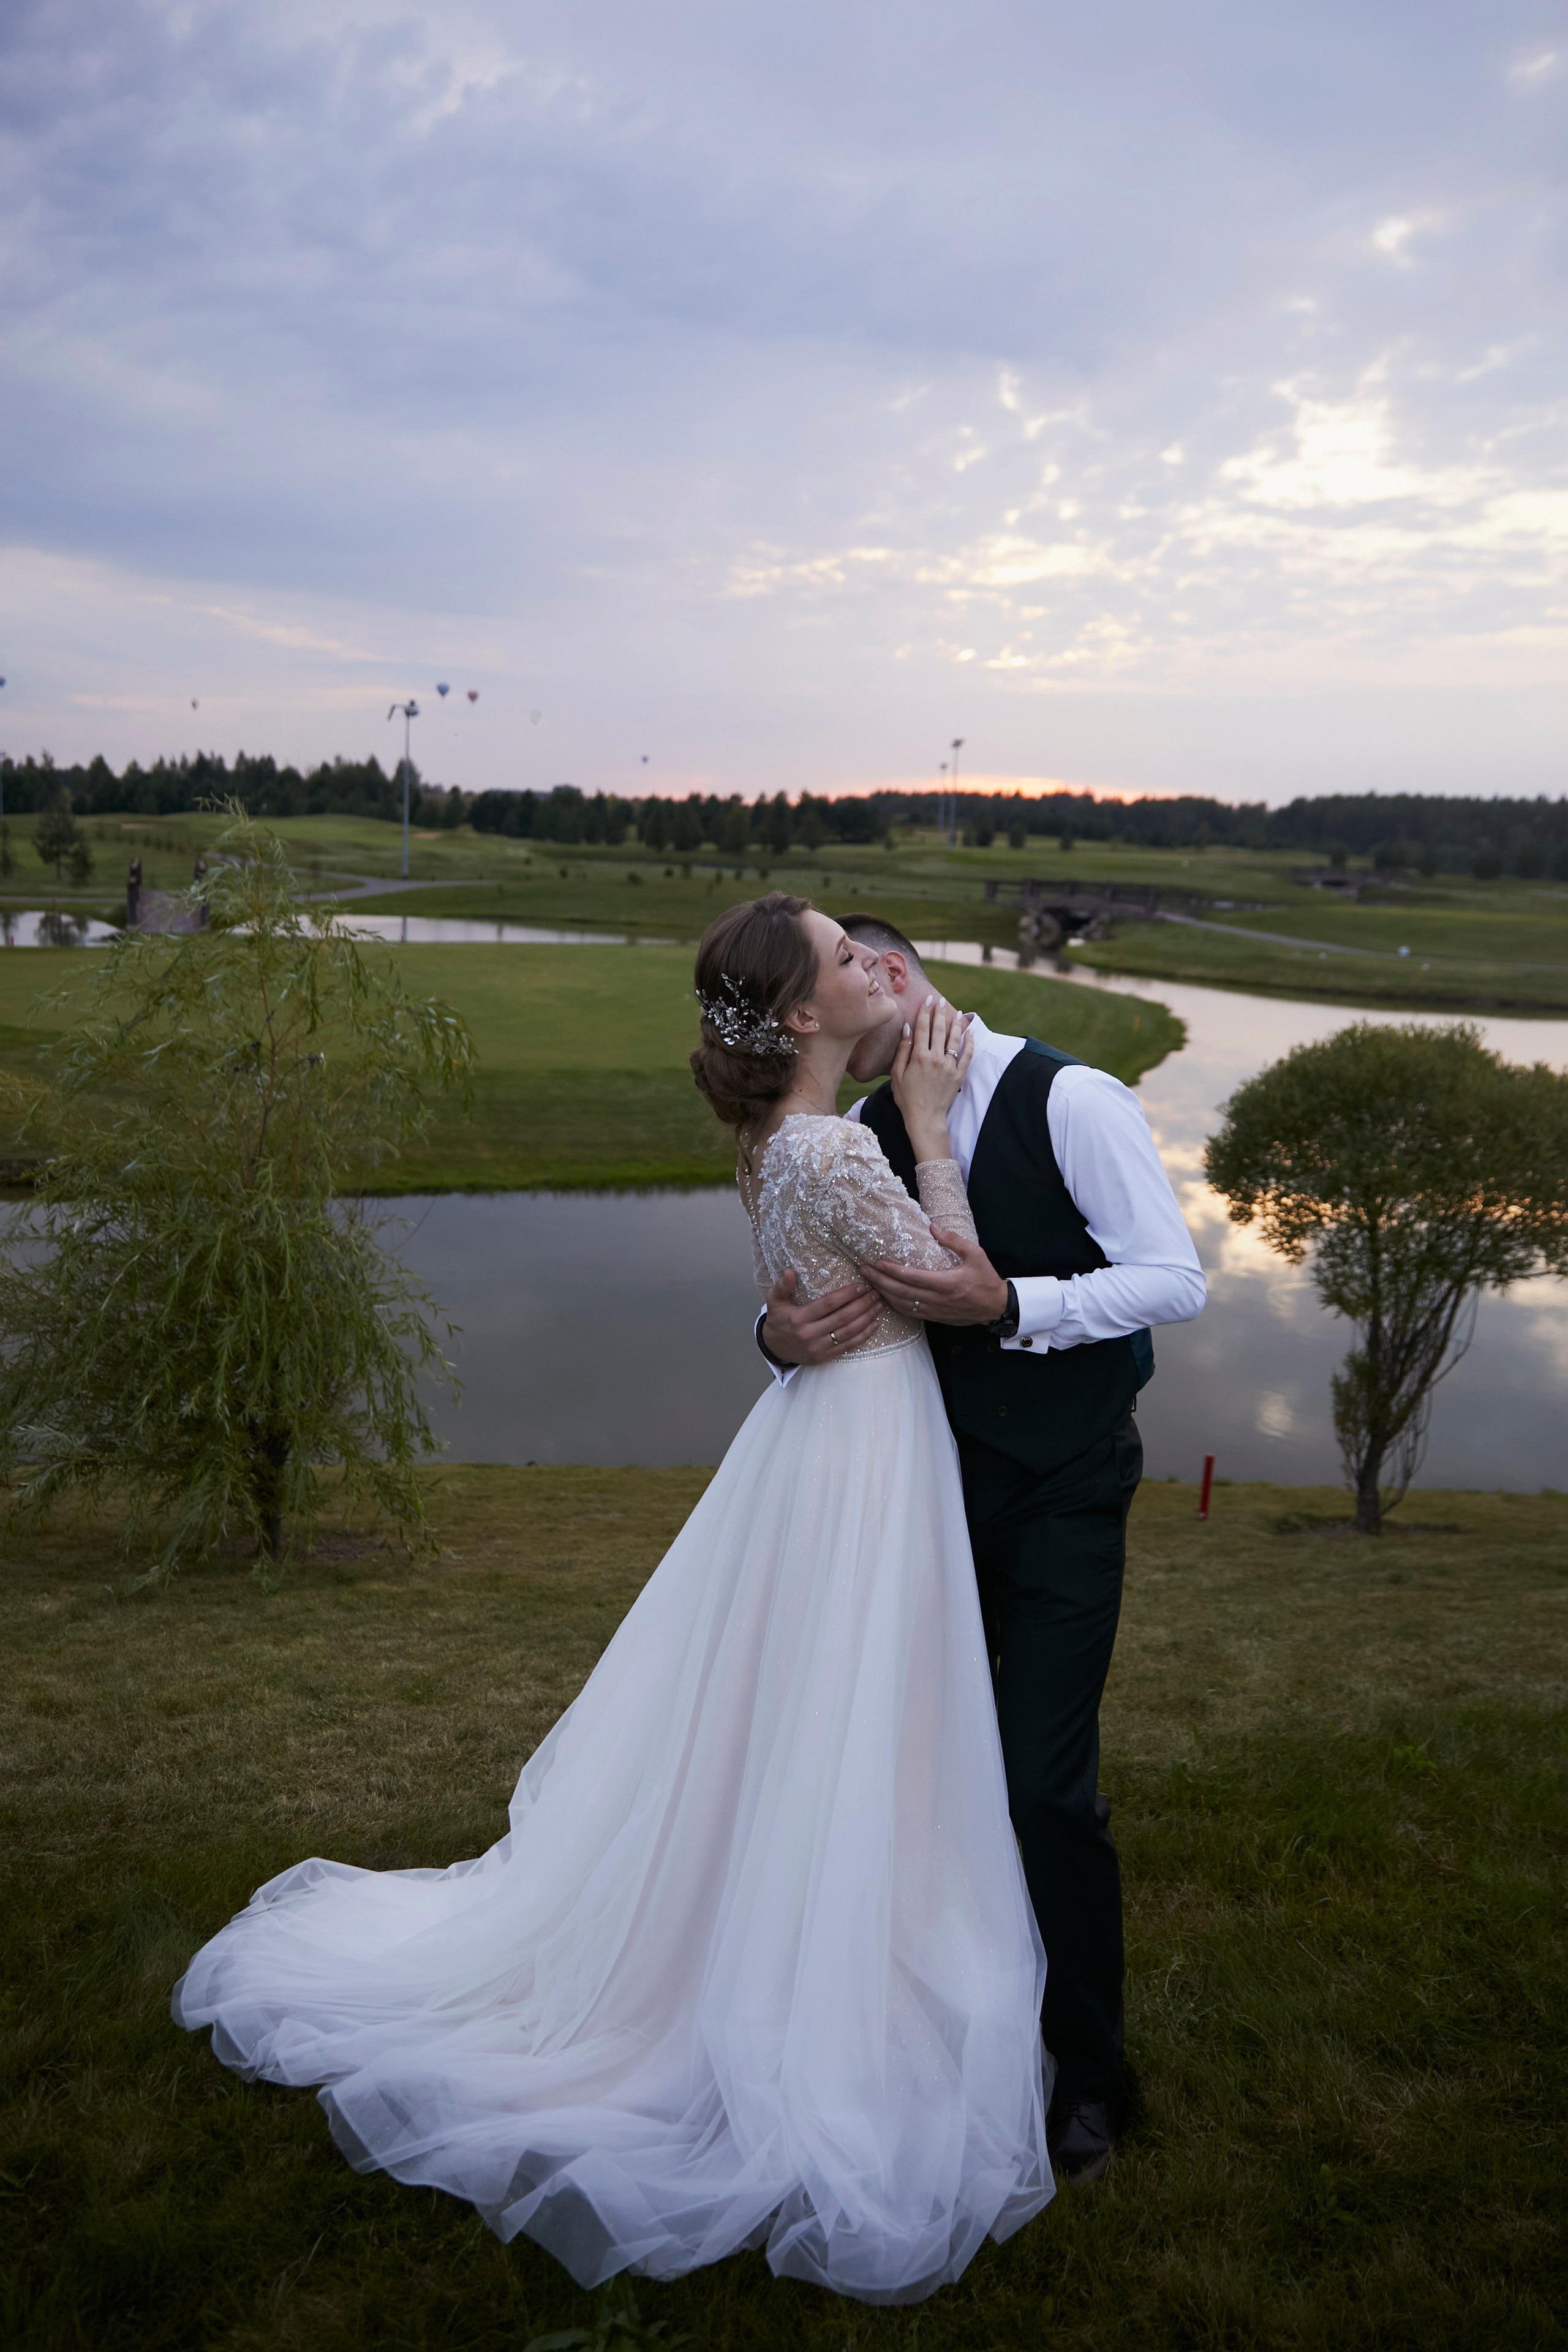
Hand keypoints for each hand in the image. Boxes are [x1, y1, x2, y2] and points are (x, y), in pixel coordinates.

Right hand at [761, 1266, 880, 1365]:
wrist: (773, 1348)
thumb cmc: (777, 1320)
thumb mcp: (774, 1301)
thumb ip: (781, 1286)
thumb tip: (789, 1271)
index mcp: (799, 1318)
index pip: (828, 1304)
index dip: (846, 1295)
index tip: (861, 1286)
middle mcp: (809, 1334)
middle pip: (842, 1318)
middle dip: (862, 1305)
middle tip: (875, 1294)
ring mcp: (818, 1347)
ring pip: (848, 1332)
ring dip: (866, 1319)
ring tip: (878, 1306)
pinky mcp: (824, 1357)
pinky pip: (848, 1346)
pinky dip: (863, 1336)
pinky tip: (874, 1325)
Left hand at [862, 1226, 1008, 1326]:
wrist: (996, 1306)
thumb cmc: (986, 1278)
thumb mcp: (975, 1254)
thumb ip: (953, 1240)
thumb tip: (932, 1226)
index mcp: (946, 1283)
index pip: (912, 1277)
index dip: (892, 1270)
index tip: (877, 1262)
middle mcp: (937, 1299)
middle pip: (900, 1292)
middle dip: (879, 1281)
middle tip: (863, 1271)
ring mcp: (935, 1311)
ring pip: (902, 1304)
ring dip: (883, 1294)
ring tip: (869, 1283)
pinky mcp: (935, 1318)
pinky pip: (909, 1313)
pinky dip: (894, 1305)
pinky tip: (885, 1297)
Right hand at [890, 996, 973, 1160]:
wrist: (925, 1118)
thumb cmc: (907, 1097)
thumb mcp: (897, 1074)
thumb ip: (903, 1050)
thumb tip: (907, 1028)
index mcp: (919, 1057)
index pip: (922, 1028)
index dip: (924, 1012)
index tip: (927, 1000)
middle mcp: (935, 1058)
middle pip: (939, 1030)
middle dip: (939, 1013)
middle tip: (940, 1001)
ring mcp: (949, 1066)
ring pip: (954, 1039)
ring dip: (956, 1024)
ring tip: (958, 1013)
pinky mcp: (959, 1075)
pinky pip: (967, 1055)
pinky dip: (969, 1043)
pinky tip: (970, 1033)